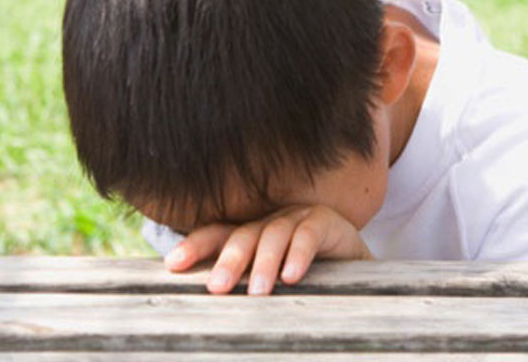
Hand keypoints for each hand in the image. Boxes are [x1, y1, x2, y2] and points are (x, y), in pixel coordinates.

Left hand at [164, 205, 372, 295]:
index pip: (217, 234)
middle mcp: (268, 221)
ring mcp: (296, 217)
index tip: (173, 265)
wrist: (354, 265)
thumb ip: (244, 285)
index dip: (196, 246)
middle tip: (216, 288)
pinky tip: (292, 276)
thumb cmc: (304, 275)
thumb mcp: (270, 279)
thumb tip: (208, 310)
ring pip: (273, 236)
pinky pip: (307, 235)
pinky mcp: (323, 221)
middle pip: (242, 236)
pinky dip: (298, 255)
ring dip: (264, 264)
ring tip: (257, 292)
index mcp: (250, 232)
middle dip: (228, 260)